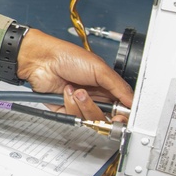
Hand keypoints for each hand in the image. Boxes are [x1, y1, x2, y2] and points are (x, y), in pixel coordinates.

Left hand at [16, 29, 132, 120]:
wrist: (42, 60)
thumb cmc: (67, 57)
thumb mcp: (99, 69)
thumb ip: (119, 86)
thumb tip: (133, 101)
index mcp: (106, 85)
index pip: (120, 105)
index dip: (122, 113)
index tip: (121, 115)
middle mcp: (95, 95)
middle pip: (106, 116)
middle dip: (100, 110)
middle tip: (99, 105)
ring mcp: (80, 103)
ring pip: (90, 118)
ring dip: (84, 104)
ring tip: (77, 91)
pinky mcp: (66, 109)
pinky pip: (74, 118)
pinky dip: (70, 105)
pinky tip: (66, 91)